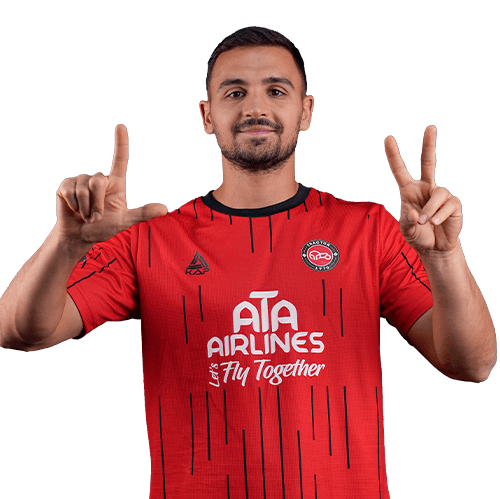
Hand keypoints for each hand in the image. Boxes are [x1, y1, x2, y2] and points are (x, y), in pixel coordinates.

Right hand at [55, 124, 167, 244]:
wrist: (80, 236)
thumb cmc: (103, 228)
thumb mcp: (125, 222)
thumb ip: (143, 214)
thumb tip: (165, 209)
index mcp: (116, 184)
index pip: (120, 160)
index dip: (120, 143)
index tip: (120, 126)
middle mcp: (99, 179)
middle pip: (98, 181)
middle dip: (97, 204)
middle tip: (96, 218)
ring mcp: (82, 181)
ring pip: (83, 188)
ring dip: (86, 208)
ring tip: (86, 215)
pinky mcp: (66, 185)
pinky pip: (70, 191)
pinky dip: (74, 205)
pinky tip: (74, 210)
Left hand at [384, 125, 461, 254]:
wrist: (434, 247)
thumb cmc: (418, 235)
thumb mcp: (406, 230)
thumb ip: (407, 222)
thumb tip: (416, 213)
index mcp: (408, 191)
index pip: (400, 170)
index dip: (394, 155)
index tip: (388, 139)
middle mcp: (425, 188)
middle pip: (428, 162)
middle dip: (429, 145)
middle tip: (430, 127)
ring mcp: (440, 194)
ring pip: (437, 194)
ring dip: (430, 210)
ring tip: (426, 223)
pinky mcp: (453, 203)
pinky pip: (447, 205)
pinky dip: (439, 216)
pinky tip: (436, 223)